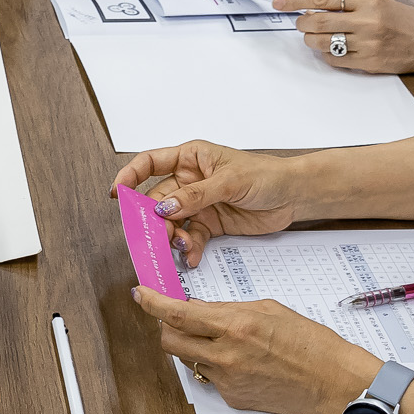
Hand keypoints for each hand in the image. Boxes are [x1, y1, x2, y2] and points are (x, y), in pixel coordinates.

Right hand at [112, 140, 300, 263]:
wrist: (295, 196)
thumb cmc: (268, 175)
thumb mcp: (230, 182)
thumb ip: (196, 196)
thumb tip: (165, 207)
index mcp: (191, 158)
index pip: (150, 163)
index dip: (129, 176)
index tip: (118, 194)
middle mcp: (190, 180)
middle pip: (157, 199)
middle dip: (154, 219)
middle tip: (156, 234)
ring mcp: (198, 203)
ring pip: (171, 222)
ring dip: (172, 236)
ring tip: (182, 245)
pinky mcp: (209, 224)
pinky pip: (189, 237)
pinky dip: (188, 248)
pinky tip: (192, 256)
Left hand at [134, 287, 377, 413]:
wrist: (332, 381)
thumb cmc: (309, 341)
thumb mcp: (267, 310)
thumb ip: (228, 309)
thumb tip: (197, 309)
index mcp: (235, 326)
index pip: (178, 315)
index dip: (152, 304)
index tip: (139, 294)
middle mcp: (226, 355)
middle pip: (169, 341)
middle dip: (167, 326)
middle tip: (180, 318)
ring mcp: (227, 381)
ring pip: (187, 360)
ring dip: (193, 346)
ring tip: (223, 340)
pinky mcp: (232, 399)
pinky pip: (209, 377)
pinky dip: (215, 365)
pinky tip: (242, 361)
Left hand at [275, 0, 413, 81]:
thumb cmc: (404, 21)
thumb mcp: (378, 3)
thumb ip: (349, 5)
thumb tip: (312, 8)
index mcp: (368, 0)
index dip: (296, 0)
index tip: (279, 2)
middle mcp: (367, 20)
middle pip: (318, 22)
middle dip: (302, 23)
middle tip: (300, 23)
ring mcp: (368, 43)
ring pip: (322, 43)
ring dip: (311, 40)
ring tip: (316, 37)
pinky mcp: (369, 62)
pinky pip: (334, 60)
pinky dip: (327, 55)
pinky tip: (332, 50)